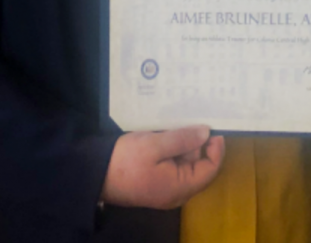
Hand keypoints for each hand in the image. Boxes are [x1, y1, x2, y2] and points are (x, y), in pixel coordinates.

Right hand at [101, 126, 224, 208]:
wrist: (94, 174)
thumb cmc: (126, 160)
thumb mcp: (155, 145)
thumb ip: (183, 139)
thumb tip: (207, 133)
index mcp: (180, 187)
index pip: (210, 169)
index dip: (216, 148)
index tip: (213, 127)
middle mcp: (176, 191)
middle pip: (199, 166)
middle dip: (199, 144)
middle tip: (197, 119)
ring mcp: (165, 186)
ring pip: (185, 163)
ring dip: (185, 144)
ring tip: (181, 122)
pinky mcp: (155, 180)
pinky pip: (173, 164)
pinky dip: (174, 148)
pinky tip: (169, 132)